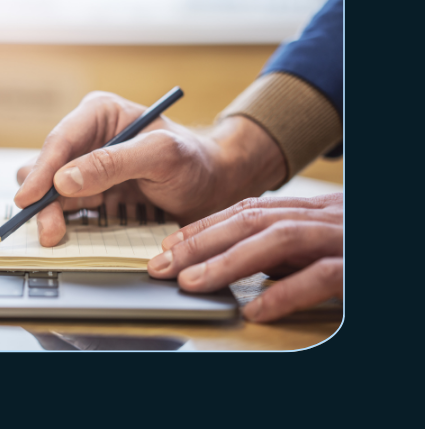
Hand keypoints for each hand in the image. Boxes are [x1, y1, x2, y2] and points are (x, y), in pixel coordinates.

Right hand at [15, 91, 285, 246]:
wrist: (212, 188)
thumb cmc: (194, 162)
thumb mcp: (161, 155)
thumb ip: (114, 163)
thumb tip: (64, 179)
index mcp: (100, 114)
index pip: (61, 140)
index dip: (41, 170)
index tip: (29, 198)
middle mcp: (86, 138)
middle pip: (47, 167)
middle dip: (43, 198)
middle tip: (49, 229)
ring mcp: (85, 167)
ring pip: (48, 190)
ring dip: (50, 212)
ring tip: (57, 234)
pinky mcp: (89, 193)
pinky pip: (63, 207)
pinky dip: (62, 221)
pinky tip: (67, 234)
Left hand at [147, 193, 342, 321]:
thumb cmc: (359, 251)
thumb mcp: (323, 244)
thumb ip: (284, 250)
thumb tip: (238, 261)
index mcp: (312, 210)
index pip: (248, 211)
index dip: (204, 226)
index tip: (168, 245)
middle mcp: (324, 217)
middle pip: (252, 221)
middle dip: (201, 243)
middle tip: (161, 266)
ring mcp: (342, 237)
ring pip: (279, 240)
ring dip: (229, 261)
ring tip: (191, 283)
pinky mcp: (358, 266)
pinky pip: (321, 275)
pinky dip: (283, 293)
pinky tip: (253, 309)